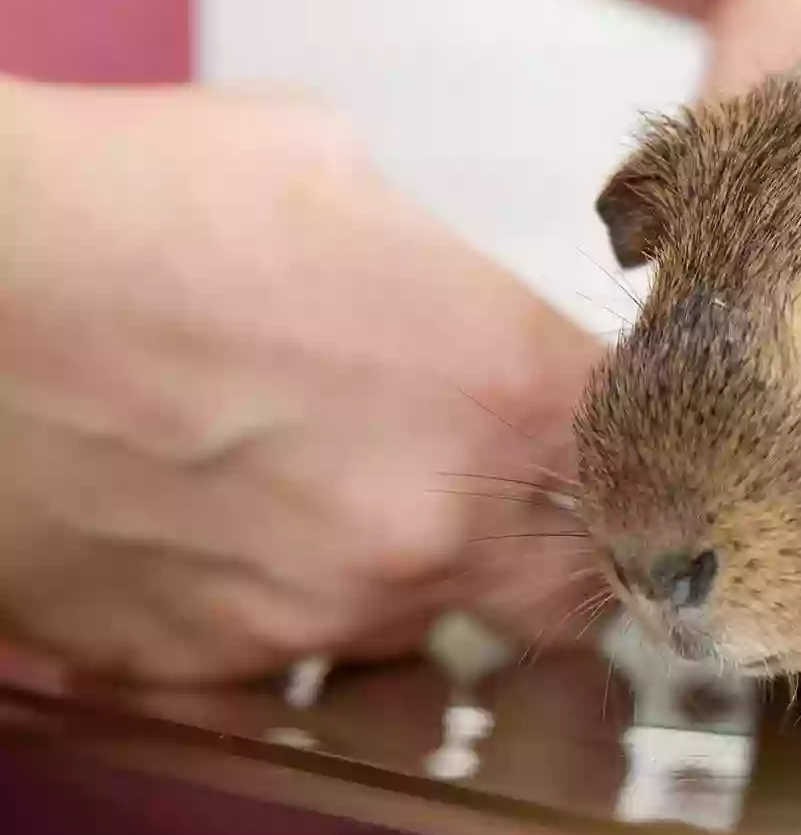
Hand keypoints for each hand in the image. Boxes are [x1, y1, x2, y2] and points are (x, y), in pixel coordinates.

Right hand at [0, 79, 602, 684]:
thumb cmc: (126, 200)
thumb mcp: (336, 174)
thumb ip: (441, 276)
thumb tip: (460, 308)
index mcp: (502, 392)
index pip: (641, 462)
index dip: (624, 449)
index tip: (589, 434)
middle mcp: (431, 525)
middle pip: (560, 585)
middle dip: (540, 541)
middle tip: (476, 480)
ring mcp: (316, 609)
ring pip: (417, 623)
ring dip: (394, 566)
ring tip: (300, 475)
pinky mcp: (198, 661)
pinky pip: (282, 657)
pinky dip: (269, 604)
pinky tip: (215, 523)